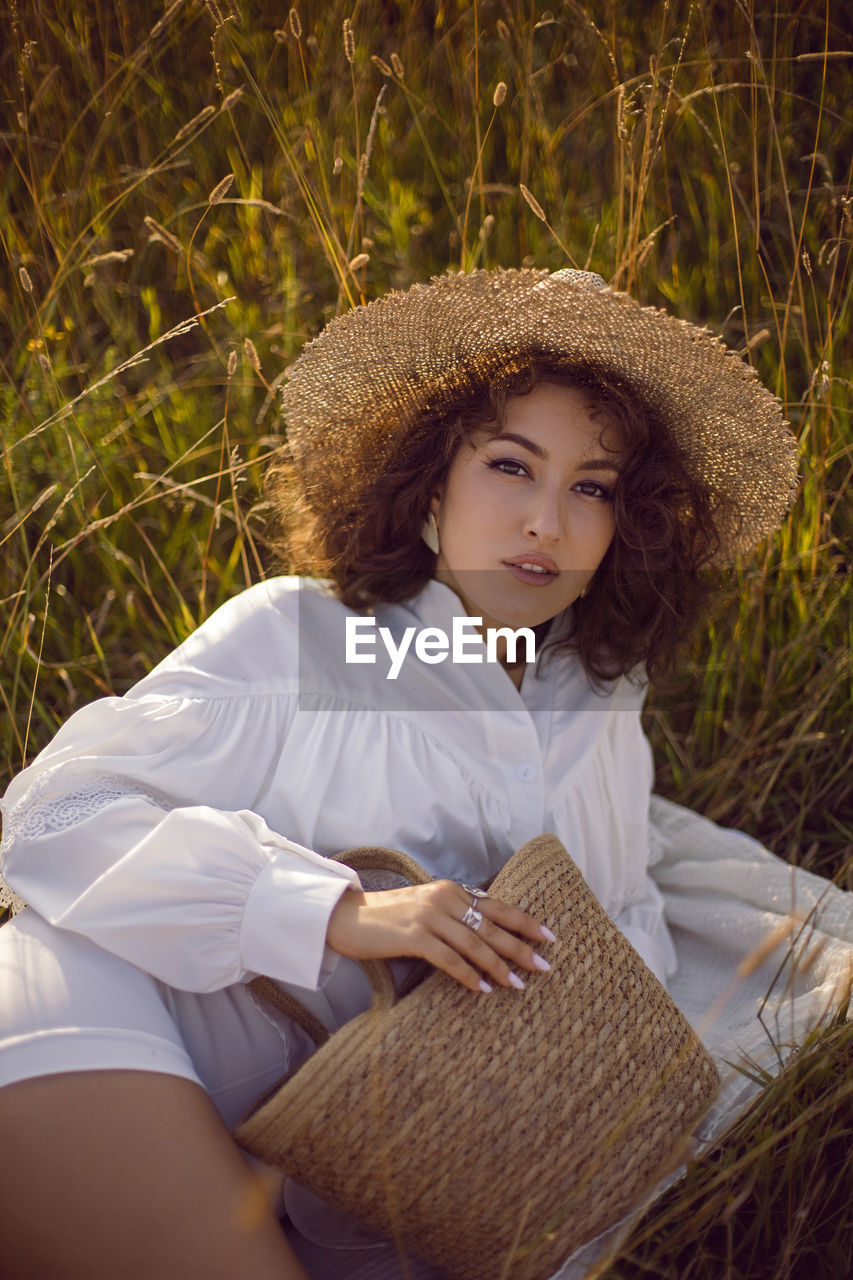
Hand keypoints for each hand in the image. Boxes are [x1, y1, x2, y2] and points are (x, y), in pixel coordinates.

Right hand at [326, 879, 555, 993]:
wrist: (348, 917)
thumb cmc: (389, 916)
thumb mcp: (427, 906)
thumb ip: (455, 913)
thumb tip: (488, 932)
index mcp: (452, 890)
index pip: (498, 906)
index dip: (525, 922)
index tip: (549, 937)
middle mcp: (444, 899)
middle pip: (492, 926)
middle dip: (520, 948)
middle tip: (543, 966)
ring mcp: (429, 917)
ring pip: (475, 944)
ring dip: (498, 967)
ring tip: (517, 985)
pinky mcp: (414, 937)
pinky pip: (450, 959)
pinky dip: (469, 975)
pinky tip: (482, 989)